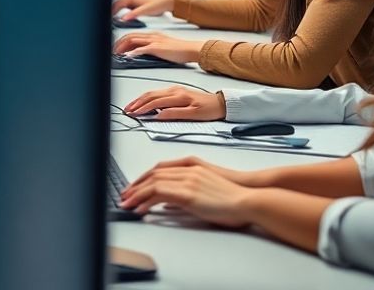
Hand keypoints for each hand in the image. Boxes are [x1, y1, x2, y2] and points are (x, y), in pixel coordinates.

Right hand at [111, 0, 174, 19]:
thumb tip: (123, 19)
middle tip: (107, 21)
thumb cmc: (157, 4)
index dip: (110, 11)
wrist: (166, 3)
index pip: (115, 5)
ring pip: (119, 8)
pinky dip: (121, 15)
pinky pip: (124, 10)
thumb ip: (134, 14)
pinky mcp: (134, 7)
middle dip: (110, 12)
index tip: (106, 18)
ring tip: (111, 21)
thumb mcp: (145, 10)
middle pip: (115, 6)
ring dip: (115, 14)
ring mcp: (132, 3)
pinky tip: (121, 21)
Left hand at [113, 31, 202, 63]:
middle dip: (118, 43)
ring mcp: (154, 41)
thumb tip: (142, 54)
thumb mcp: (163, 47)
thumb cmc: (180, 51)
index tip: (116, 48)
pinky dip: (133, 52)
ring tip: (116, 54)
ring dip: (122, 47)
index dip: (122, 41)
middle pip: (129, 36)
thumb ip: (152, 49)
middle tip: (112, 51)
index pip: (133, 35)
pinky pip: (142, 49)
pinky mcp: (157, 48)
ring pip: (133, 40)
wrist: (191, 49)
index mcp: (152, 35)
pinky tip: (128, 56)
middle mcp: (151, 36)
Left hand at [118, 157, 259, 223]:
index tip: (133, 187)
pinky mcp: (188, 194)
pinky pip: (159, 195)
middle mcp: (186, 169)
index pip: (158, 168)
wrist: (249, 197)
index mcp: (190, 164)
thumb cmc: (232, 194)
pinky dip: (146, 201)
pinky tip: (140, 209)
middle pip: (152, 174)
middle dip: (135, 185)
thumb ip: (186, 189)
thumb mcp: (205, 186)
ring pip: (152, 183)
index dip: (143, 178)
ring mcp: (187, 180)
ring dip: (136, 194)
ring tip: (127, 203)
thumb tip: (168, 201)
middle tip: (124, 195)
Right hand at [124, 87, 225, 120]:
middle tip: (128, 110)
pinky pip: (157, 92)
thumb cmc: (210, 110)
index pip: (155, 102)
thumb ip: (175, 114)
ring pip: (152, 92)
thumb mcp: (194, 115)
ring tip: (132, 106)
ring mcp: (174, 89)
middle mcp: (175, 90)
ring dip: (140, 99)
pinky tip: (144, 101)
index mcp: (178, 96)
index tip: (134, 114)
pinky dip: (148, 97)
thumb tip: (159, 115)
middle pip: (150, 95)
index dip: (143, 108)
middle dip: (137, 103)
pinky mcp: (176, 90)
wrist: (221, 103)